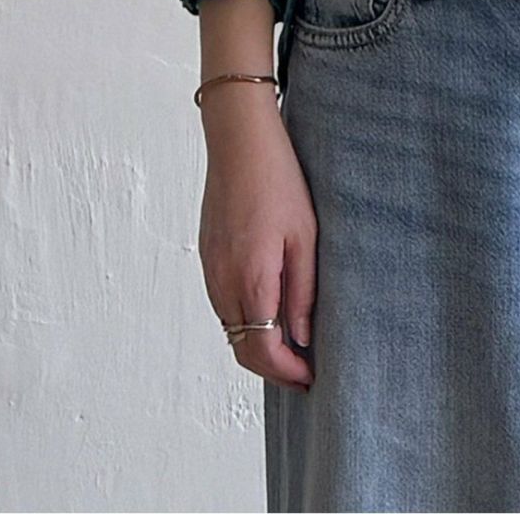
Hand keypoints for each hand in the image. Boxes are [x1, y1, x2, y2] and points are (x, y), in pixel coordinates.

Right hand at [198, 89, 316, 391]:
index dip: (287, 372)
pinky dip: (244, 322)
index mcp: (251, 279)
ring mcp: (211, 270)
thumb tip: (301, 337)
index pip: (263, 350)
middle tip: (305, 370)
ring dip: (257, 346)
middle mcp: (223, 282)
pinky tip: (269, 312)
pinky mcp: (208, 257)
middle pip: (242, 348)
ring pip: (230, 329)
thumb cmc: (279, 181)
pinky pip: (223, 305)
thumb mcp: (305, 236)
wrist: (239, 142)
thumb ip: (302, 290)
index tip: (311, 378)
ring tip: (292, 345)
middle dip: (273, 368)